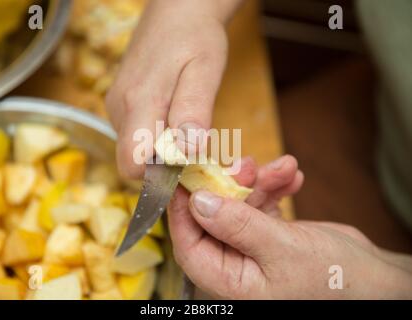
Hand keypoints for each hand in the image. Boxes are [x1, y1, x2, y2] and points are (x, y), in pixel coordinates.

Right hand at [106, 0, 242, 178]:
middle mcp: (119, 108)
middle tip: (193, 146)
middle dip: (163, 166)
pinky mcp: (119, 104)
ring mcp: (116, 106)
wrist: (175, 11)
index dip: (160, 175)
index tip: (188, 165)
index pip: (133, 164)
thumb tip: (189, 151)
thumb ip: (194, 110)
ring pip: (133, 149)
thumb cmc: (195, 37)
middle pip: (133, 162)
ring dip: (160, 151)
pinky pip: (134, 134)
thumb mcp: (205, 70)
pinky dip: (154, 137)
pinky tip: (172, 117)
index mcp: (139, 102)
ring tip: (185, 126)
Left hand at [168, 155, 411, 298]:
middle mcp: (236, 264)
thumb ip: (238, 225)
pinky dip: (275, 188)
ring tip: (284, 168)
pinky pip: (262, 203)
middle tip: (245, 163)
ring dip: (260, 182)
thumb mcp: (283, 250)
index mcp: (230, 281)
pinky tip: (292, 177)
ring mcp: (252, 246)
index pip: (189, 244)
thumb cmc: (333, 279)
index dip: (183, 209)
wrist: (374, 280)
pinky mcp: (268, 232)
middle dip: (231, 186)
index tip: (186, 175)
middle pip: (214, 217)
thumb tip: (197, 201)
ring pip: (240, 205)